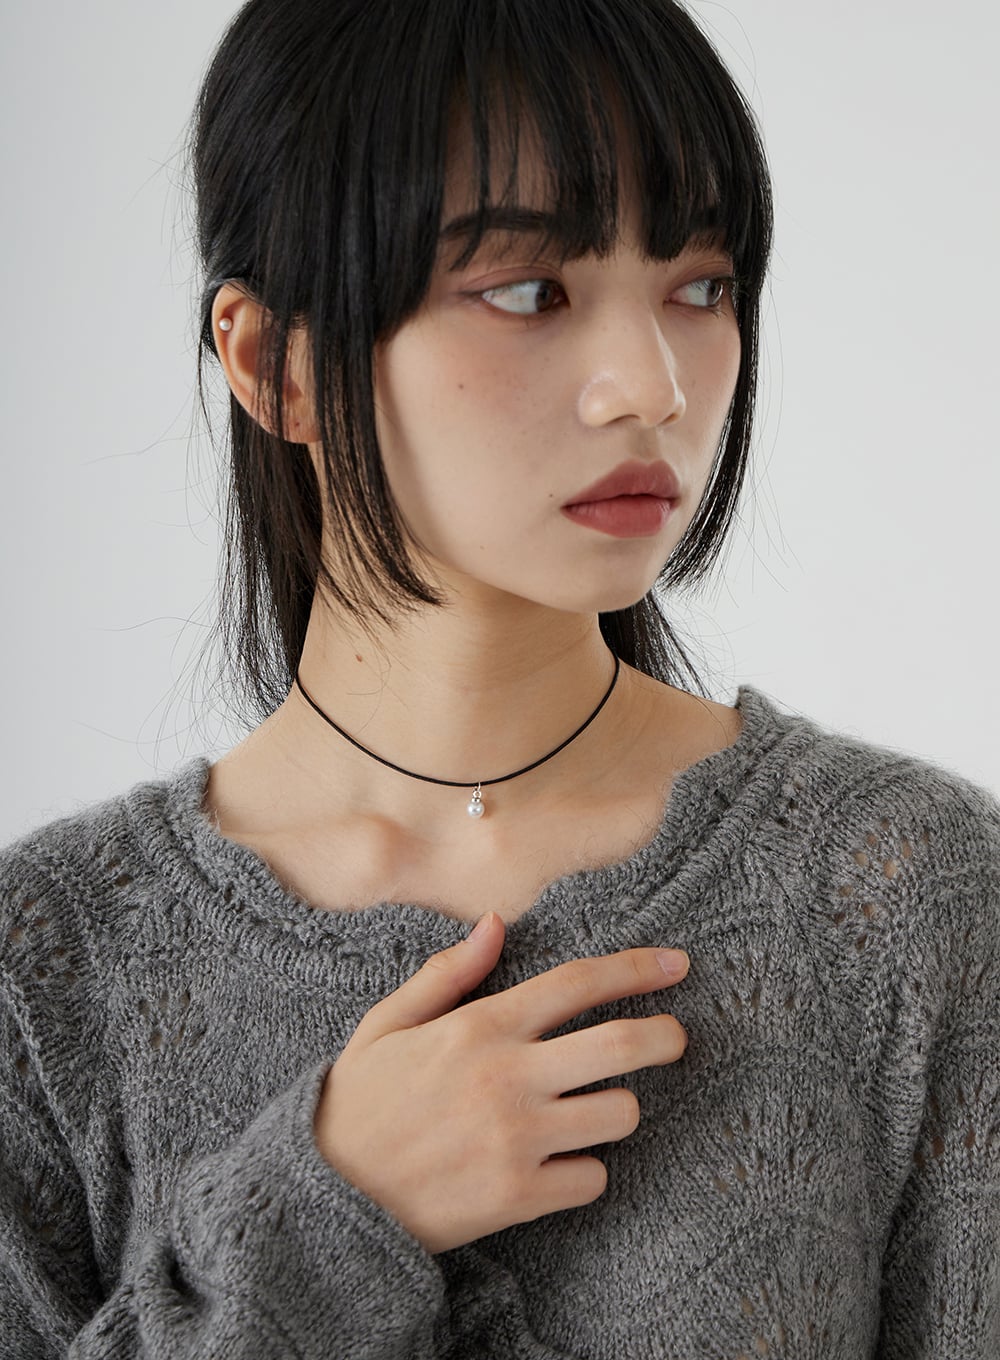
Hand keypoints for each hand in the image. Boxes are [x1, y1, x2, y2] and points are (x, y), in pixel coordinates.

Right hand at [314, 911, 688, 1253]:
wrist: (325, 1195)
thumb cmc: (359, 1103)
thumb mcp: (389, 1023)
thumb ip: (449, 973)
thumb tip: (497, 922)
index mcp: (481, 1026)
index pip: (577, 982)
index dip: (637, 968)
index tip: (676, 965)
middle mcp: (509, 1075)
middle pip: (622, 1043)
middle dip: (666, 1035)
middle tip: (677, 1037)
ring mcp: (518, 1137)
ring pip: (620, 1114)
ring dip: (620, 1110)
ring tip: (598, 1110)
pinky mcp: (519, 1195)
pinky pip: (593, 1178)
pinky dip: (586, 1172)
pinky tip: (560, 1167)